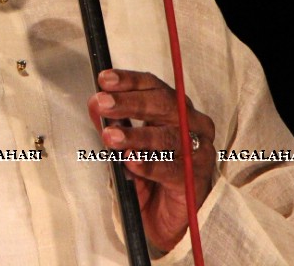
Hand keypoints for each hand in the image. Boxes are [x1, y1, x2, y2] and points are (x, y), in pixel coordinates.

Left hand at [87, 69, 215, 252]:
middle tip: (103, 103)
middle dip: (129, 103)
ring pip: (168, 136)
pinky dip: (150, 165)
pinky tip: (131, 162)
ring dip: (136, 135)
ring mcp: (198, 150)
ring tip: (111, 137)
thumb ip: (113, 123)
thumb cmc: (149, 173)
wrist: (165, 215)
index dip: (129, 81)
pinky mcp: (196, 178)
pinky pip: (172, 169)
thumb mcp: (126, 144)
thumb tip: (95, 103)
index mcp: (176, 108)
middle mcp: (192, 123)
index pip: (153, 86)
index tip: (104, 79)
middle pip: (163, 104)